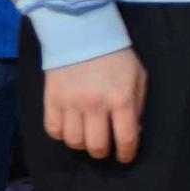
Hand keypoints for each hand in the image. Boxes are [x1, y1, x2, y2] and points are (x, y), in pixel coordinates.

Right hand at [45, 47, 147, 161]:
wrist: (82, 33)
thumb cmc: (116, 57)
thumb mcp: (138, 78)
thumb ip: (137, 106)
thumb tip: (134, 132)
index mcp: (121, 99)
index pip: (126, 139)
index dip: (127, 153)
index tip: (125, 156)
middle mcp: (95, 105)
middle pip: (97, 145)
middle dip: (102, 152)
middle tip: (104, 147)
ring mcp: (71, 103)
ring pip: (74, 141)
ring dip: (81, 145)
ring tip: (86, 138)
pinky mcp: (51, 99)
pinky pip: (53, 129)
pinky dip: (61, 135)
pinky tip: (69, 128)